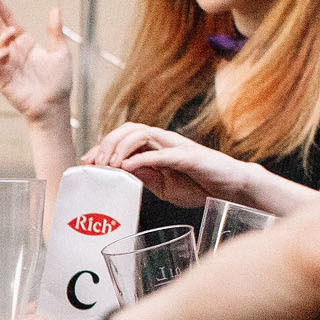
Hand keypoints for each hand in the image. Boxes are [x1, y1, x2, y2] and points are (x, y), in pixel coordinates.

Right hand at [0, 0, 73, 130]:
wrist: (54, 107)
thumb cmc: (59, 83)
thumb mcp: (61, 53)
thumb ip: (55, 32)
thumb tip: (55, 9)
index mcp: (26, 44)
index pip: (10, 21)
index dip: (1, 8)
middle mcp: (14, 52)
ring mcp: (7, 65)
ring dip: (1, 36)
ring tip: (10, 32)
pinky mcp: (2, 80)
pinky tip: (4, 51)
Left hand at [84, 122, 251, 207]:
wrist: (231, 188)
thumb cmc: (200, 185)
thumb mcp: (164, 186)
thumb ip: (145, 177)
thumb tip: (122, 173)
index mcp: (156, 147)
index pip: (124, 138)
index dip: (103, 146)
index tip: (87, 162)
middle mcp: (164, 141)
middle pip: (128, 130)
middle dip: (107, 143)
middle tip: (95, 163)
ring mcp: (175, 146)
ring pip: (140, 134)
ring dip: (120, 147)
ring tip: (110, 164)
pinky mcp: (188, 156)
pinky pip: (160, 153)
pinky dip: (141, 159)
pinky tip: (127, 168)